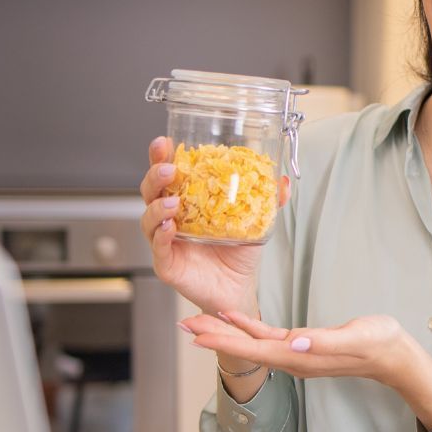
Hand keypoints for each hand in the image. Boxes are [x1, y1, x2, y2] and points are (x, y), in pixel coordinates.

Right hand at [139, 136, 288, 314]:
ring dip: (157, 207)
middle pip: (151, 191)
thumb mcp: (256, 222)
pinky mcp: (167, 263)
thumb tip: (282, 182)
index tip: (164, 142)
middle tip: (169, 169)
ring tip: (173, 203)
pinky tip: (171, 228)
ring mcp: (166, 241)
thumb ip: (268, 201)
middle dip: (155, 176)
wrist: (238, 289)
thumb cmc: (238, 255)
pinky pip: (158, 248)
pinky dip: (161, 236)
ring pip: (149, 219)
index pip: (168, 175)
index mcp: (187, 202)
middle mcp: (171, 218)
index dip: (161, 157)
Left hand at [181, 311, 431, 430]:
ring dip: (224, 332)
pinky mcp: (302, 344)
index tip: (196, 337)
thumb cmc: (379, 344)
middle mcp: (292, 358)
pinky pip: (267, 336)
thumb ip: (323, 342)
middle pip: (245, 348)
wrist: (395, 356)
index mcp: (300, 356)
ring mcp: (296, 353)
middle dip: (214, 337)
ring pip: (251, 343)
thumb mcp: (354, 338)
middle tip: (184, 325)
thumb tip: (292, 342)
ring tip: (198, 321)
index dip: (224, 343)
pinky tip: (234, 317)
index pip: (254, 350)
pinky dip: (247, 327)